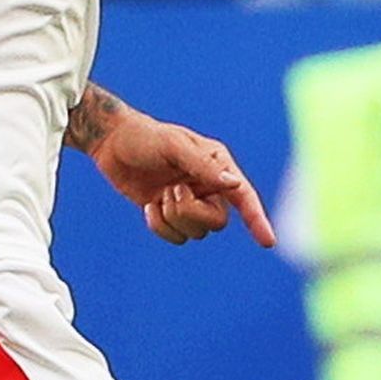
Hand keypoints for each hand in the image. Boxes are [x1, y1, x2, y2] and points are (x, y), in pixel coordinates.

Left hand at [92, 111, 275, 248]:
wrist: (112, 143)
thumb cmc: (145, 137)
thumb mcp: (174, 146)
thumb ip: (203, 166)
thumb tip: (234, 184)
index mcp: (217, 165)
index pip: (244, 196)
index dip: (257, 220)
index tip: (268, 242)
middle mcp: (208, 186)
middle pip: (216, 222)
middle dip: (191, 213)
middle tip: (171, 191)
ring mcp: (189, 202)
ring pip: (196, 233)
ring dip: (173, 218)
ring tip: (159, 195)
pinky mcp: (170, 214)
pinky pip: (175, 237)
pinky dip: (159, 226)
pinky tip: (148, 206)